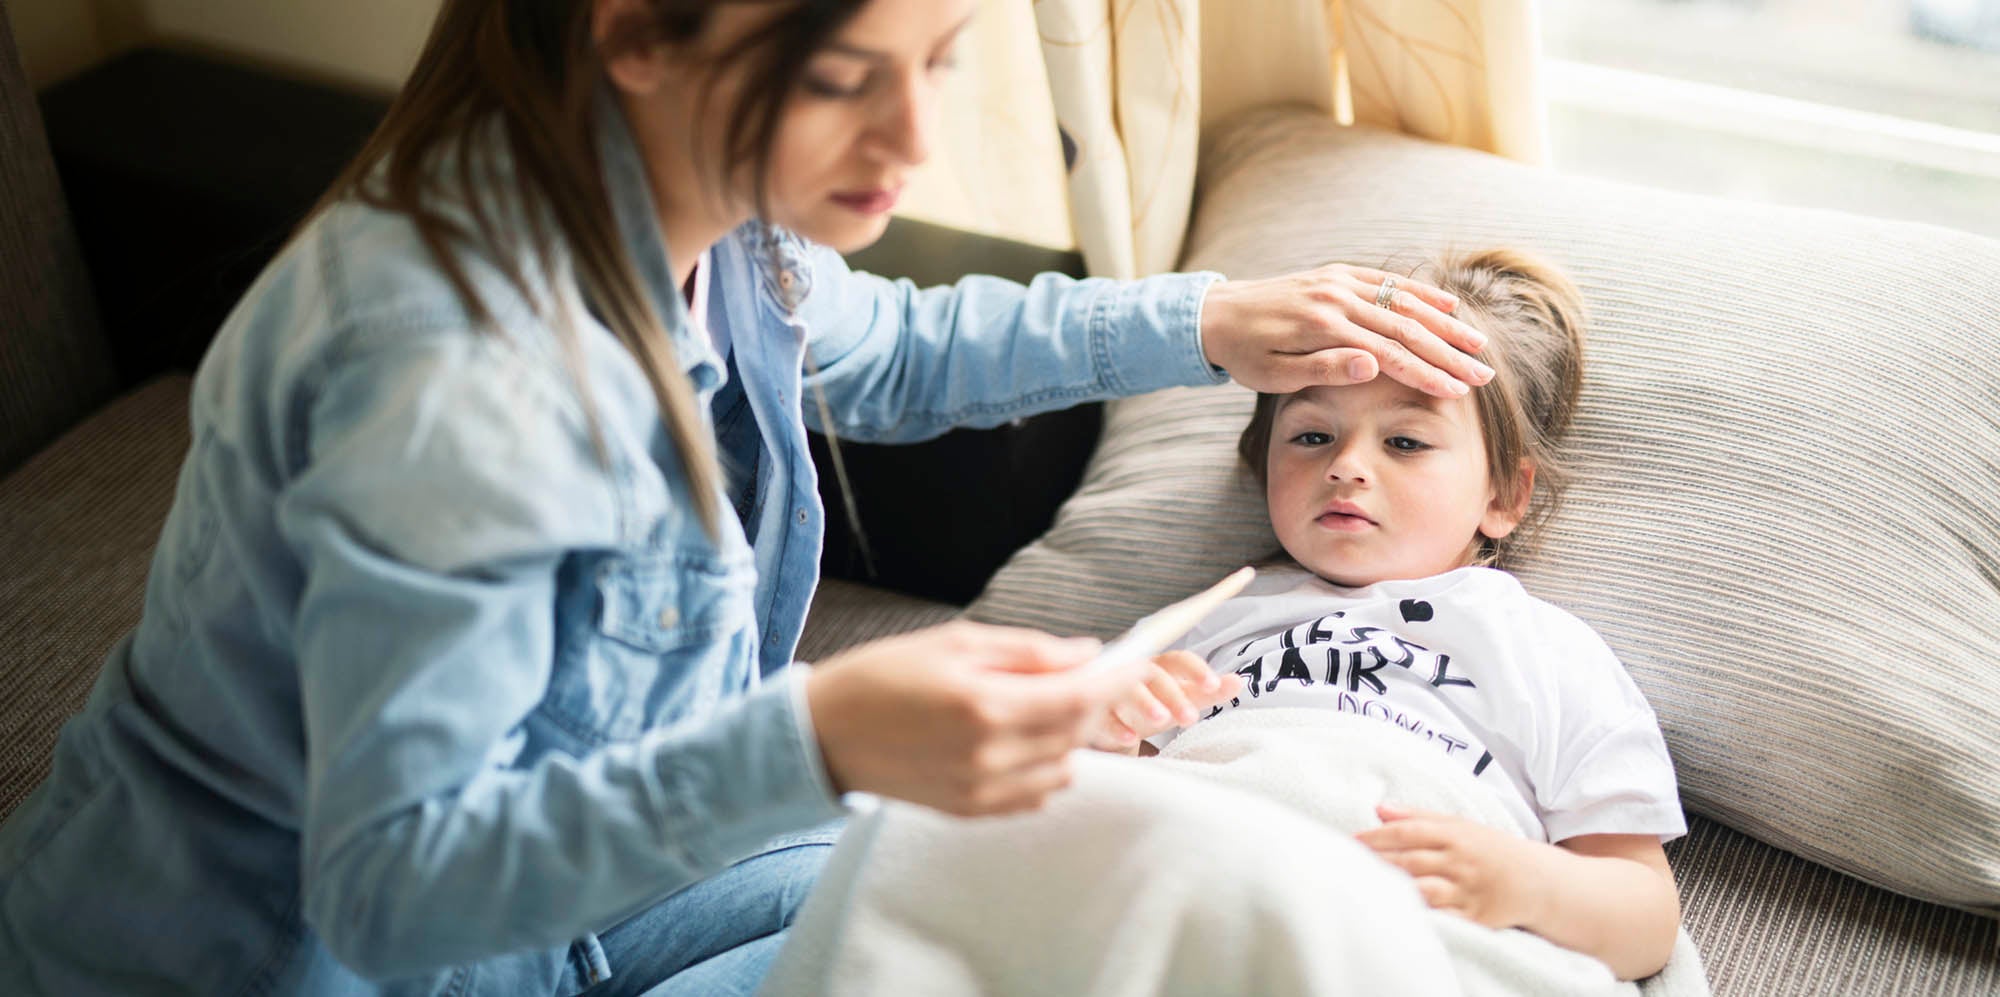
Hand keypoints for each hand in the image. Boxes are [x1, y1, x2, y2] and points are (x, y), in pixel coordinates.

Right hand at [804, 621, 1113, 815]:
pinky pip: (1038, 794)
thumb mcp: (955, 642)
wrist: (824, 735)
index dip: (1115, 679)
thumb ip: (1027, 651)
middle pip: (1077, 732)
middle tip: (1091, 675)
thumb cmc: (884, 675)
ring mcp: (982, 791)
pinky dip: (1047, 767)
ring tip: (1043, 706)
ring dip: (1070, 736)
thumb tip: (1087, 653)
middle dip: (1095, 701)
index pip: (1078, 697)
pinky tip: (1024, 741)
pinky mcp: (972, 811)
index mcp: (984, 705)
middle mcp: (989, 755)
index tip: (1137, 661)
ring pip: (1065, 767)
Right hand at [1089, 650, 1243, 752]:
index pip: (1180, 660)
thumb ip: (1206, 691)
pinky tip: (1131, 738)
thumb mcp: (1181, 698)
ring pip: (1126, 689)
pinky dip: (1116, 726)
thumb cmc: (1152, 702)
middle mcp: (1135, 672)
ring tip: (1162, 721)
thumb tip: (1239, 682)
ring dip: (1144, 702)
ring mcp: (1112, 689)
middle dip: (1173, 695)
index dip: (1197, 670)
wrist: (1109, 715)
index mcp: (1160, 665)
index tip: (1214, 685)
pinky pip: (1103, 714)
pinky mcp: (1095, 709)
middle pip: (1154, 674)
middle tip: (1191, 718)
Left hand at [1199, 264, 1492, 397]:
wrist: (1217, 314)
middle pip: (1406, 326)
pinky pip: (1387, 281)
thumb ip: (1324, 368)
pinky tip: (1449, 304)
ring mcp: (1340, 282)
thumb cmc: (1245, 354)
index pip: (1389, 353)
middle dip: (1449, 352)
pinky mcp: (1338, 274)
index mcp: (1324, 327)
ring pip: (1404, 301)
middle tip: (1485, 374)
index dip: (1427, 373)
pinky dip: (1420, 292)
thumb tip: (1372, 366)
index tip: (1458, 391)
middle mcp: (1337, 298)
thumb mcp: (1275, 374)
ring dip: (1445, 322)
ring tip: (1478, 344)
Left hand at [1355, 803, 1545, 928]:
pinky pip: (1443, 916)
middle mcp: (1459, 860)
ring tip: (1365, 887)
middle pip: (1410, 860)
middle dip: (1376, 861)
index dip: (1376, 836)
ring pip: (1423, 888)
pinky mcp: (1474, 916)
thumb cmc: (1490, 849)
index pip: (1407, 832)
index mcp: (1453, 834)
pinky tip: (1399, 912)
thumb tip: (1378, 808)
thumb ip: (1417, 816)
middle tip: (1344, 864)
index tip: (1350, 841)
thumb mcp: (1459, 825)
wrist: (1538, 880)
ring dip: (1394, 888)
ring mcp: (1467, 889)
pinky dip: (1421, 914)